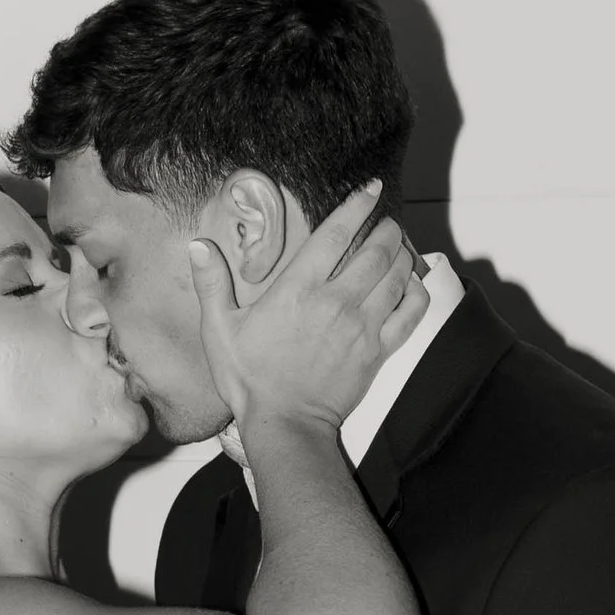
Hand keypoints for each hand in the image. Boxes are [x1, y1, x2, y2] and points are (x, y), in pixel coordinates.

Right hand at [190, 182, 419, 435]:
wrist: (284, 424)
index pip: (336, 234)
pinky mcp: (378, 351)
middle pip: (376, 250)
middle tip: (387, 220)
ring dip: (403, 254)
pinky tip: (411, 284)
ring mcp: (361, 326)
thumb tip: (198, 246)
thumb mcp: (219, 330)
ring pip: (396, 276)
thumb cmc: (249, 379)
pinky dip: (416, 292)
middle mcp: (336, 301)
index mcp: (298, 289)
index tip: (371, 190)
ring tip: (399, 245)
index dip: (357, 206)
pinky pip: (410, 313)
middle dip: (386, 228)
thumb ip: (212, 284)